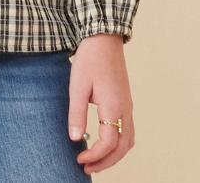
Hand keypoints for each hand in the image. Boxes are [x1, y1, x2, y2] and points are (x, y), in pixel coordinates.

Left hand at [68, 33, 133, 174]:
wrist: (104, 38)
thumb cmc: (89, 59)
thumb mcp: (77, 85)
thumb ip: (77, 113)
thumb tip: (75, 138)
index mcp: (113, 106)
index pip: (108, 143)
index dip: (94, 155)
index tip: (78, 159)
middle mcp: (125, 108)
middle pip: (123, 147)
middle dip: (106, 162)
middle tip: (86, 167)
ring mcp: (128, 104)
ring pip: (128, 140)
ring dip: (114, 155)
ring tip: (95, 159)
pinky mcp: (125, 100)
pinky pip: (127, 129)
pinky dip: (118, 143)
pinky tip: (103, 141)